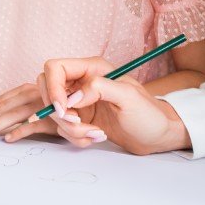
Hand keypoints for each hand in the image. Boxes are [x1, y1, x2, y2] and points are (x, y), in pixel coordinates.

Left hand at [0, 83, 58, 141]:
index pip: (3, 99)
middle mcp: (35, 94)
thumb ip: (24, 109)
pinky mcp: (53, 120)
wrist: (89, 112)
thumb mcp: (40, 106)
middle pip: (5, 106)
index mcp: (29, 89)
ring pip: (15, 114)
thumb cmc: (62, 110)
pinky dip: (19, 131)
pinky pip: (32, 125)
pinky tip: (8, 139)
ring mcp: (43, 106)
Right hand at [39, 57, 188, 153]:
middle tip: (79, 123)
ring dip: (71, 128)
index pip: (55, 68)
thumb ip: (99, 89)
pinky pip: (63, 127)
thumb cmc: (149, 114)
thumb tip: (73, 97)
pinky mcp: (80, 118)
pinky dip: (75, 136)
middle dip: (59, 112)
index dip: (52, 87)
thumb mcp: (128, 97)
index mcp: (91, 68)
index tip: (62, 109)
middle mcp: (81, 82)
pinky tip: (96, 136)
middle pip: (47, 90)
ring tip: (97, 133)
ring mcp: (79, 101)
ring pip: (54, 112)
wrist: (157, 136)